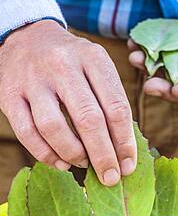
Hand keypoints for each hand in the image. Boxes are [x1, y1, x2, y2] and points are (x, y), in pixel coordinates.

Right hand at [0, 20, 135, 185]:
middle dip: (103, 156)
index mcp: (92, 58)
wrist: (27, 37)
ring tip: (84, 164)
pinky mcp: (10, 94)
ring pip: (54, 128)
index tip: (128, 166)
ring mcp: (33, 80)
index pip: (116, 107)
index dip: (125, 142)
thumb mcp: (96, 67)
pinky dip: (46, 155)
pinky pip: (28, 133)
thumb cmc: (71, 61)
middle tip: (111, 177)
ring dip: (74, 155)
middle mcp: (63, 65)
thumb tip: (121, 151)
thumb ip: (109, 102)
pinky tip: (61, 163)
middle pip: (88, 120)